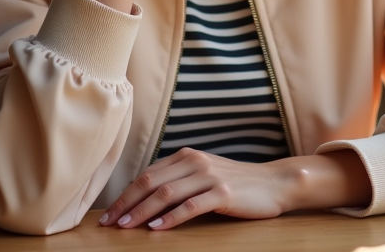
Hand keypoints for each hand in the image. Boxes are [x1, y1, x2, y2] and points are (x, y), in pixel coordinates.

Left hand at [100, 148, 291, 229]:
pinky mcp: (223, 193)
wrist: (275, 182)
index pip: (147, 174)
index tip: (110, 214)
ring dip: (142, 211)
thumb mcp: (204, 174)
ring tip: (126, 227)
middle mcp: (195, 162)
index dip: (126, 194)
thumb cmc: (237, 183)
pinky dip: (171, 218)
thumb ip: (179, 180)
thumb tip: (145, 199)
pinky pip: (191, 206)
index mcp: (187, 156)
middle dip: (126, 203)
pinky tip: (157, 228)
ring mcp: (209, 176)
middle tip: (110, 224)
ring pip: (166, 193)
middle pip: (150, 182)